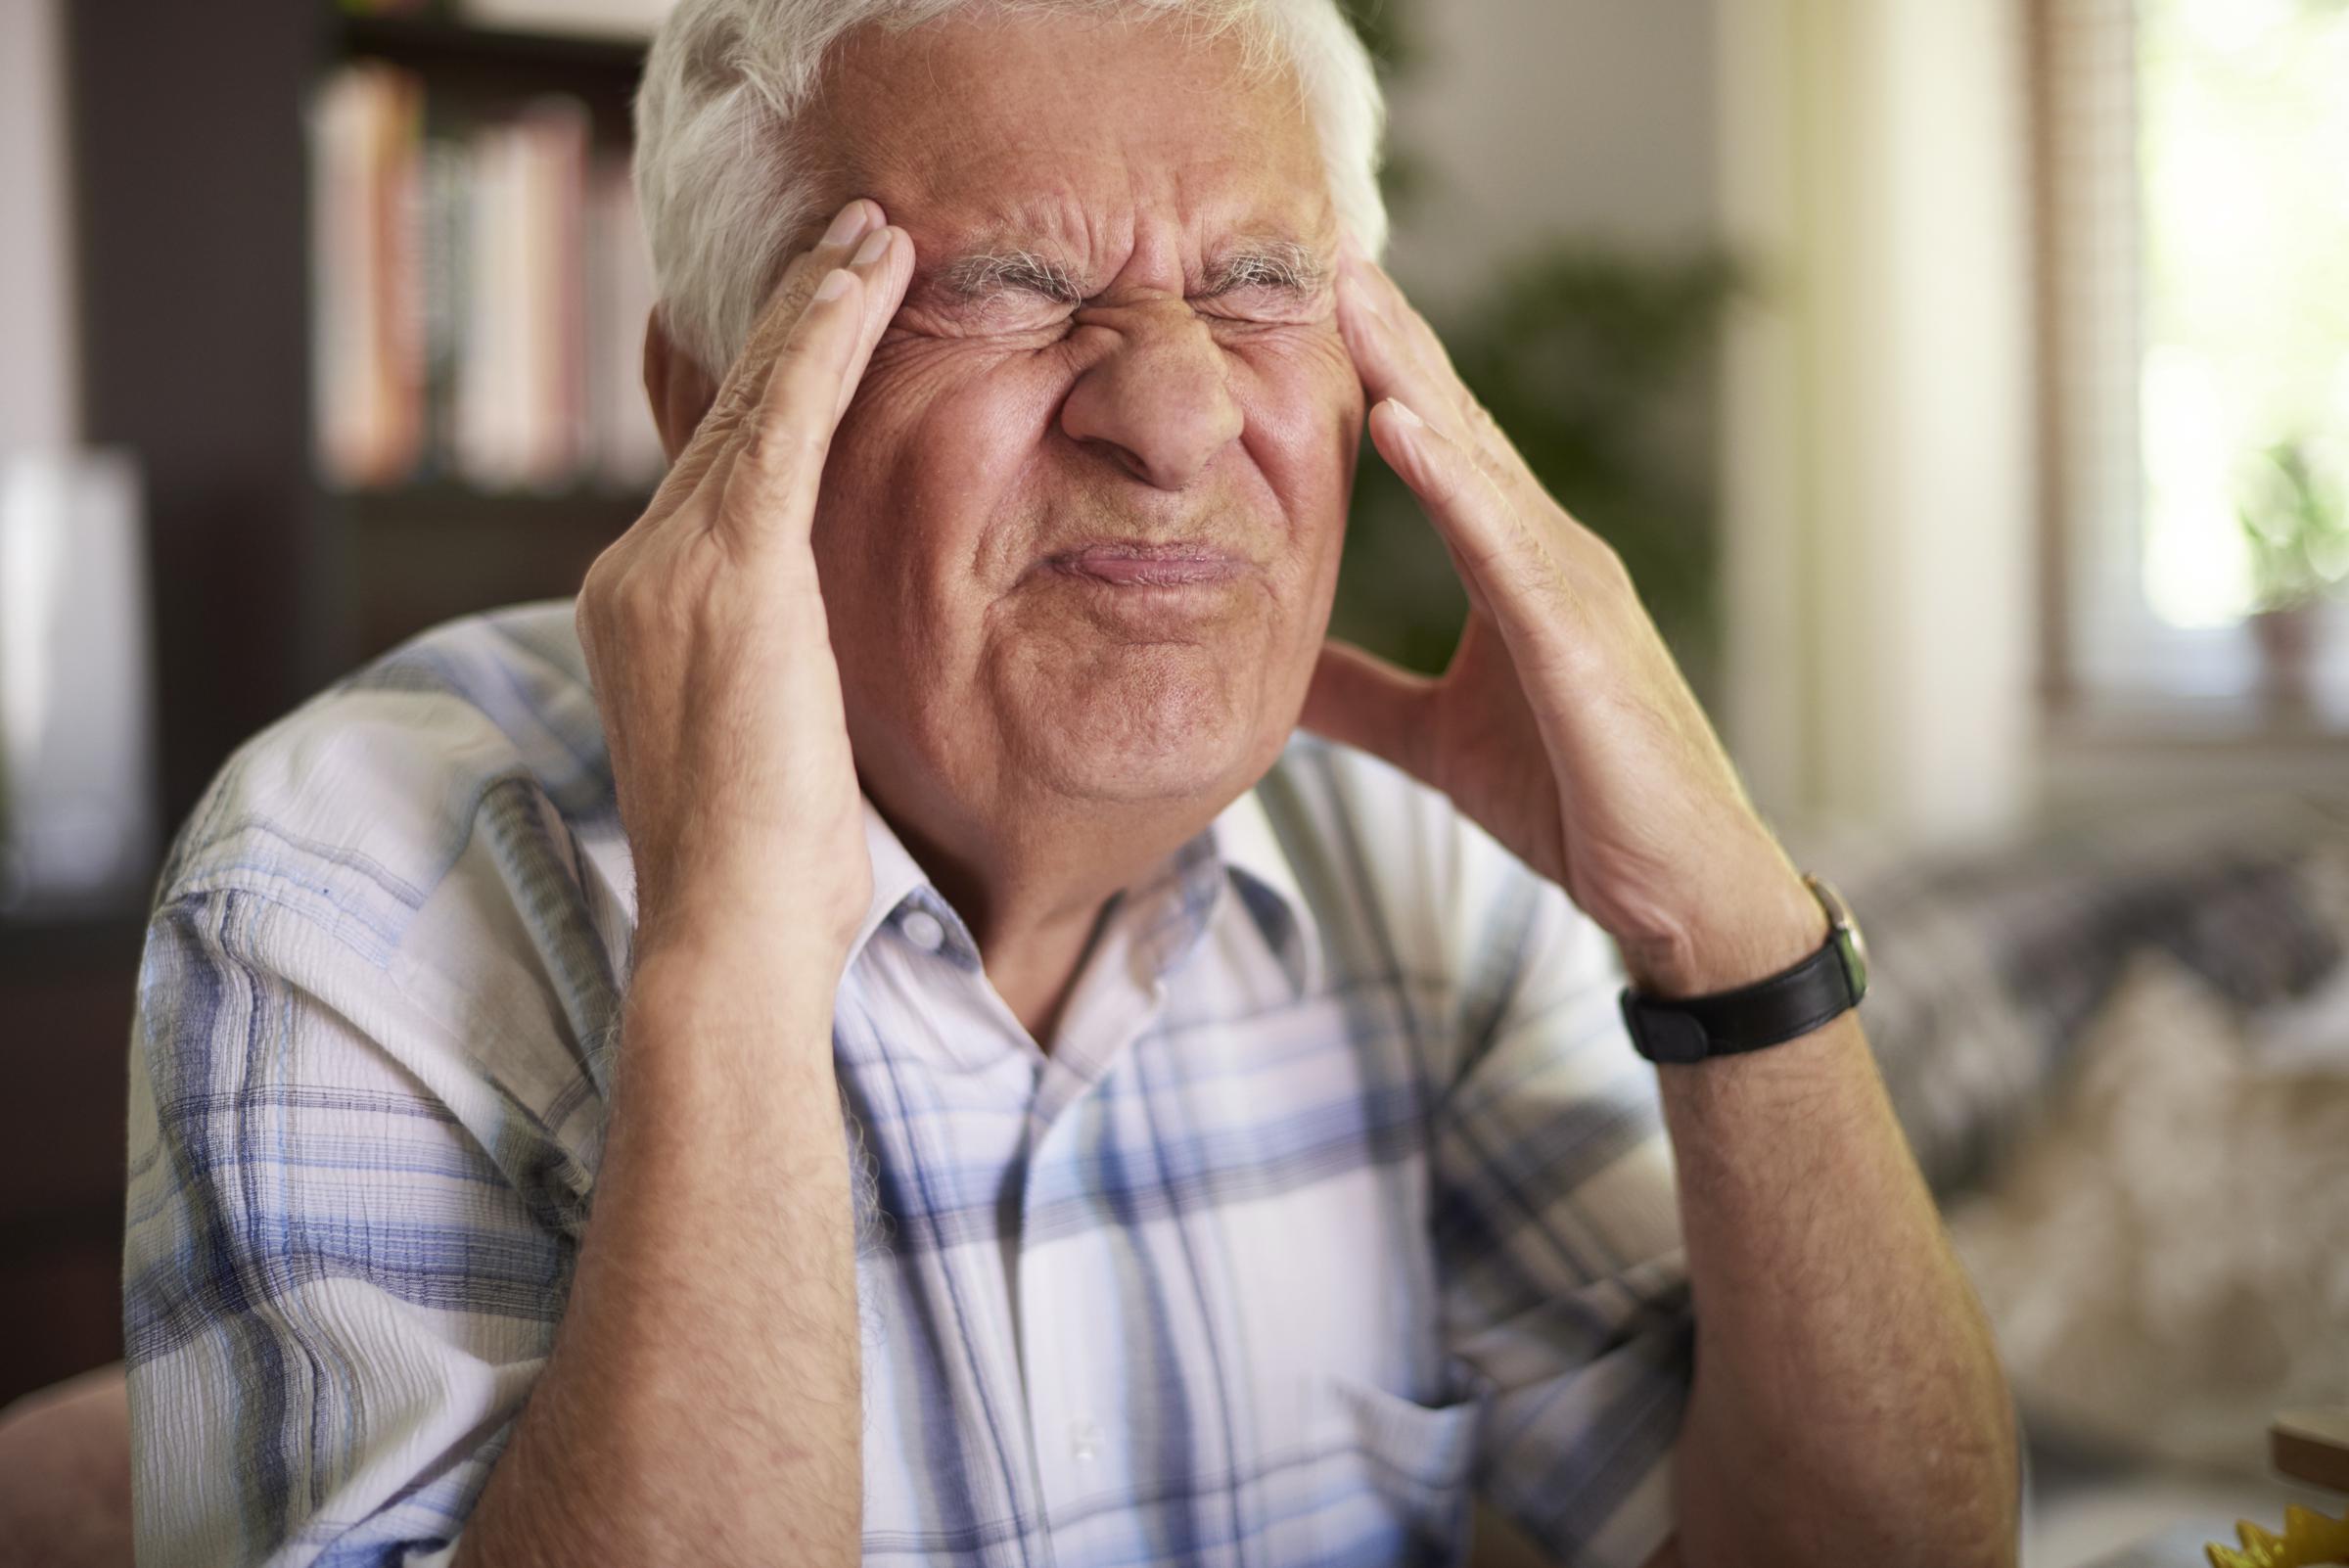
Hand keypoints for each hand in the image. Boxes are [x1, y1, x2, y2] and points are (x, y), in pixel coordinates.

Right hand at [576, 200, 912, 971]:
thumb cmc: (771, 873)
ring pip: (754, 400)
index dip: (762, 382)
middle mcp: (636, 568)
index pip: (710, 467)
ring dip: (819, 305)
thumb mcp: (767, 739)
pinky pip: (784, 421)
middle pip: (724, 416)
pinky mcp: (732, 569)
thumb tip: (817, 647)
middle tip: (853, 237)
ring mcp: (672, 564)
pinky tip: (869, 276)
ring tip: (878, 233)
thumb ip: (774, 660)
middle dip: (791, 321)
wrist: (733, 930)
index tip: (809, 317)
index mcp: (642, 606)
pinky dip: (827, 339)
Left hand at [1303, 244, 1821, 996]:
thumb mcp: (1434, 740)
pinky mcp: (1582, 647)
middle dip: (1394, 338)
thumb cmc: (1577, 801)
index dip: (1385, 371)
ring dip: (1415, 377)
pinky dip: (1456, 487)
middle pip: (1460, 428)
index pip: (1441, 450)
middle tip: (1328, 251)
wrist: (1680, 891)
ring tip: (1352, 299)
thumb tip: (1274, 666)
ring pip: (1482, 467)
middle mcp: (1550, 557)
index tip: (1319, 299)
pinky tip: (1404, 429)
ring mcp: (1574, 592)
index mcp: (1518, 568)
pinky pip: (1509, 554)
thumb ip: (1358, 696)